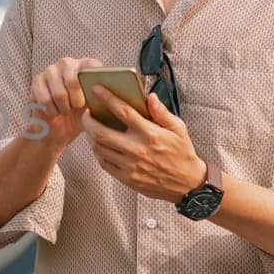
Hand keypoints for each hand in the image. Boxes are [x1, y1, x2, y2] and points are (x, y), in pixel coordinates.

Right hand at [27, 57, 101, 149]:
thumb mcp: (95, 109)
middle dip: (76, 101)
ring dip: (64, 108)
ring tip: (65, 111)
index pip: (92, 66)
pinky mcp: (37, 80)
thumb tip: (112, 96)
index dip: (93, 82)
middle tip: (76, 107)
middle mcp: (67, 63)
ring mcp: (50, 70)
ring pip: (59, 94)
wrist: (58, 128)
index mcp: (86, 65)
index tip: (92, 99)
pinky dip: (52, 111)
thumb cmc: (80, 116)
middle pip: (73, 80)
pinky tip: (54, 112)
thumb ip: (103, 98)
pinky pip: (45, 100)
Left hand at [80, 86, 207, 202]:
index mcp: (150, 134)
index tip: (96, 89)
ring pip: (99, 148)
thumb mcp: (179, 129)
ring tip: (91, 128)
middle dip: (89, 120)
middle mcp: (137, 149)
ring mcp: (130, 166)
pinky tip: (99, 145)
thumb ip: (162, 112)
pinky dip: (98, 152)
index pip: (123, 112)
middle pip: (101, 133)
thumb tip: (150, 97)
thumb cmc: (182, 153)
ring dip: (91, 136)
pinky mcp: (127, 178)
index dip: (107, 98)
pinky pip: (104, 163)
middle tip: (87, 113)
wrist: (186, 184)